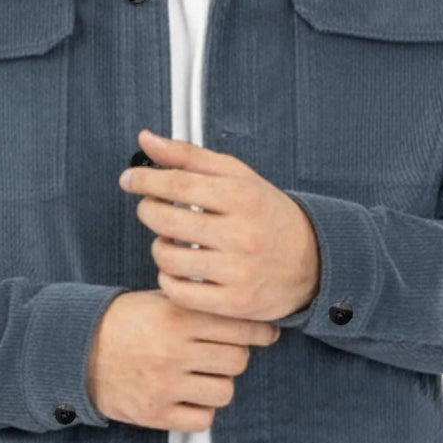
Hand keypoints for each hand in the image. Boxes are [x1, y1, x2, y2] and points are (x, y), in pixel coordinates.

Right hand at [86, 290, 280, 432]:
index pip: (240, 326)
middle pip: (238, 360)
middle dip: (234, 356)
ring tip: (202, 375)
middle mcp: (173, 350)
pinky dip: (201, 410)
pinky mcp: (155, 413)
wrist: (76, 351)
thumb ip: (199, 304)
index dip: (259, 330)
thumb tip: (249, 311)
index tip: (266, 333)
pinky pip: (203, 420)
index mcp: (177, 317)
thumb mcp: (159, 300)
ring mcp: (164, 385)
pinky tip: (189, 397)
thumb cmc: (125, 321)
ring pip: (225, 391)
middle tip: (221, 352)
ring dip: (219, 383)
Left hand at [118, 128, 320, 321]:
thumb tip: (146, 139)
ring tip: (170, 241)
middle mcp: (242, 233)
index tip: (130, 180)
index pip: (178, 183)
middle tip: (152, 209)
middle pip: (167, 221)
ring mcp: (239, 271)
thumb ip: (189, 156)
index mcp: (243, 196)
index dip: (146, 180)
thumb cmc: (266, 213)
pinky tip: (178, 269)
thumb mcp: (236, 176)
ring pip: (168, 258)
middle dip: (149, 211)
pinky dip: (168, 280)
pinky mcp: (235, 302)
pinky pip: (179, 292)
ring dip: (158, 247)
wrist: (312, 260)